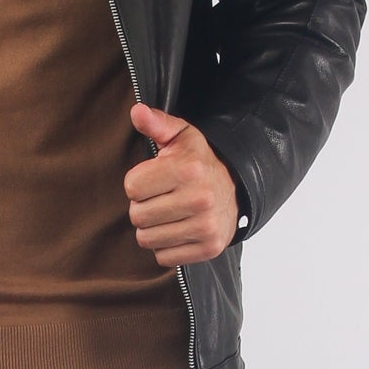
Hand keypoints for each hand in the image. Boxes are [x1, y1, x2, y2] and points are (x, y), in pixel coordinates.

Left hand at [124, 103, 239, 264]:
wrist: (236, 188)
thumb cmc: (199, 162)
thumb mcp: (181, 136)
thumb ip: (157, 123)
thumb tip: (137, 111)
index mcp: (188, 169)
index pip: (132, 188)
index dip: (138, 183)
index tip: (154, 179)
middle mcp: (200, 198)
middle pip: (138, 216)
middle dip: (143, 207)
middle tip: (161, 199)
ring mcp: (206, 226)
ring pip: (147, 239)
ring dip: (152, 229)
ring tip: (169, 214)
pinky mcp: (209, 248)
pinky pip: (164, 257)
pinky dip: (166, 246)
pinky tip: (178, 230)